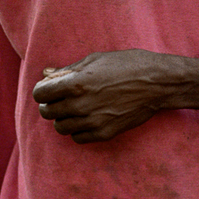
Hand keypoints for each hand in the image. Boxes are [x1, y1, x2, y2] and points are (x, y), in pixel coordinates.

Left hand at [32, 51, 198, 142]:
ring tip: (78, 108)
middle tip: (63, 98)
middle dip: (52, 104)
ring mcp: (92, 122)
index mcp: (75, 83)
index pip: (40, 94)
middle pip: (47, 112)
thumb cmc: (127, 65)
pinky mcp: (104, 134)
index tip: (50, 88)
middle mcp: (80, 105)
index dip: (43, 90)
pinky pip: (78, 138)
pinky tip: (88, 118)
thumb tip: (46, 74)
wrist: (157, 83)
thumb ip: (67, 70)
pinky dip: (79, 130)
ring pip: (61, 127)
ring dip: (64, 118)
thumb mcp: (95, 60)